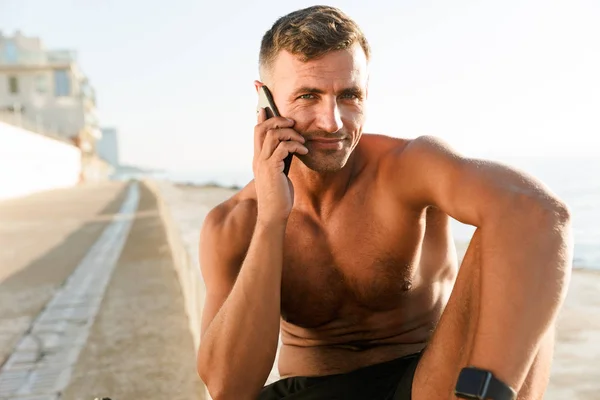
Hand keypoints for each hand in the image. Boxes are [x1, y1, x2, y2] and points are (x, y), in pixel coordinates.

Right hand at [253, 108, 307, 225]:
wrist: (274, 214)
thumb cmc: (279, 195)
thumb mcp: (280, 172)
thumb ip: (281, 158)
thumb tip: (290, 145)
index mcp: (258, 157)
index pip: (257, 130)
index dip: (262, 115)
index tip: (267, 104)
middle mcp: (258, 157)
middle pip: (262, 127)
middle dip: (278, 120)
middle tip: (293, 123)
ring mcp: (263, 163)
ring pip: (273, 134)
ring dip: (291, 133)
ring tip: (302, 142)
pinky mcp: (272, 169)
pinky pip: (283, 148)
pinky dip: (296, 146)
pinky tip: (305, 152)